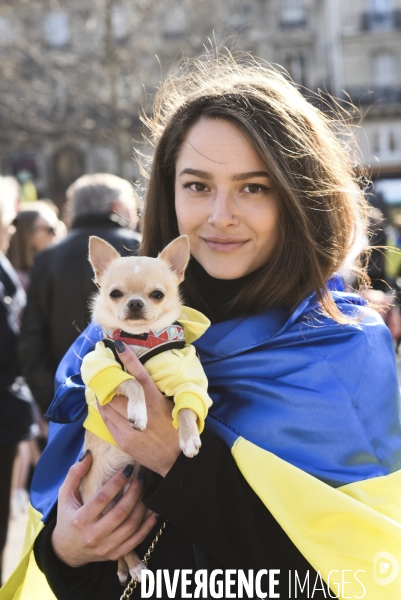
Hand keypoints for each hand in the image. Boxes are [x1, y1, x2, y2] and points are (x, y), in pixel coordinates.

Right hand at [52, 450, 157, 566]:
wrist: (67, 550)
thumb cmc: (68, 517)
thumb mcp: (65, 495)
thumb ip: (75, 474)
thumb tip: (89, 454)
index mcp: (80, 520)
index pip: (103, 498)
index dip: (118, 481)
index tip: (129, 468)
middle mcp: (93, 536)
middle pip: (120, 512)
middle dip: (135, 491)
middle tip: (142, 476)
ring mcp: (105, 547)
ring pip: (131, 525)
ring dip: (143, 505)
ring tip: (147, 489)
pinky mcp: (115, 554)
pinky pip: (137, 540)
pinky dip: (148, 526)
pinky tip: (154, 511)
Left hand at [98, 344, 180, 476]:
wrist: (175, 460)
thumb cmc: (174, 429)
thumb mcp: (169, 407)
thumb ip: (152, 395)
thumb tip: (135, 381)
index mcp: (155, 400)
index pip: (140, 375)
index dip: (128, 358)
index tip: (118, 345)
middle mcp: (142, 412)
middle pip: (117, 390)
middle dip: (109, 380)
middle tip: (102, 371)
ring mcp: (131, 427)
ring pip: (108, 405)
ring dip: (103, 395)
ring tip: (100, 388)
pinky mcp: (123, 440)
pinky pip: (106, 420)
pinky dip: (103, 410)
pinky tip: (102, 405)